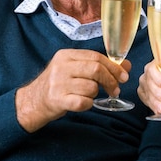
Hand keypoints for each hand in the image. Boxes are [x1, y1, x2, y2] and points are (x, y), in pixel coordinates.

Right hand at [15, 49, 130, 131]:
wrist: (32, 101)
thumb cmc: (58, 84)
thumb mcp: (75, 69)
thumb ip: (99, 65)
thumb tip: (127, 65)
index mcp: (66, 55)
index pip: (96, 57)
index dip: (113, 67)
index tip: (124, 76)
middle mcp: (61, 67)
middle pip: (96, 69)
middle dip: (110, 80)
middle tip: (115, 89)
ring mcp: (58, 83)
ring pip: (91, 87)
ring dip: (95, 94)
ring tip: (87, 95)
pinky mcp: (57, 100)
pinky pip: (83, 102)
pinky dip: (88, 104)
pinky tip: (81, 103)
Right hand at [138, 61, 160, 129]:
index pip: (154, 68)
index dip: (159, 78)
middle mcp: (151, 71)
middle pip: (149, 82)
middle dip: (160, 93)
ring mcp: (146, 82)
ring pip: (147, 93)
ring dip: (156, 102)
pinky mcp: (145, 94)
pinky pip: (146, 101)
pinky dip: (154, 106)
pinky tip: (160, 109)